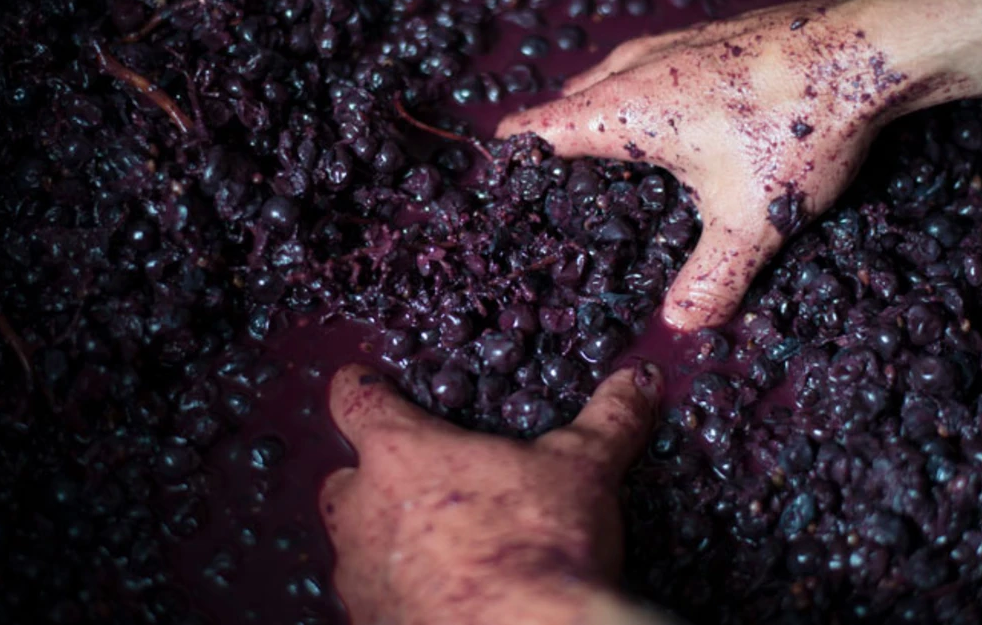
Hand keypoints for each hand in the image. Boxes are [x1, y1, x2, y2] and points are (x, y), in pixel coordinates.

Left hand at [319, 363, 665, 624]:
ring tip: (442, 549)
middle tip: (424, 485)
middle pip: (343, 479)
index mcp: (400, 454)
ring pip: (354, 546)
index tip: (370, 384)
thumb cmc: (543, 544)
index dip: (362, 388)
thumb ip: (607, 418)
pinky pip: (374, 601)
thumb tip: (638, 380)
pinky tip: (443, 597)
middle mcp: (363, 513)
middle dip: (372, 479)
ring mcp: (360, 578)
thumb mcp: (584, 468)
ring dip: (385, 542)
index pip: (354, 398)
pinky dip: (399, 595)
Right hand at [497, 0, 948, 332]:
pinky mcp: (714, 35)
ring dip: (600, 108)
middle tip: (553, 176)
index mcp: (624, 109)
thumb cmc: (798, 125)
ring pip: (613, 75)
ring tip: (603, 146)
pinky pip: (653, 64)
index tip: (499, 175)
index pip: (540, 128)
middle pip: (571, 100)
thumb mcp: (750, 219)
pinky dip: (643, 91)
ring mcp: (678, 43)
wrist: (872, 46)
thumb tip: (683, 324)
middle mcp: (639, 68)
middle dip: (555, 136)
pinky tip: (677, 115)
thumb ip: (712, 278)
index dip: (513, 155)